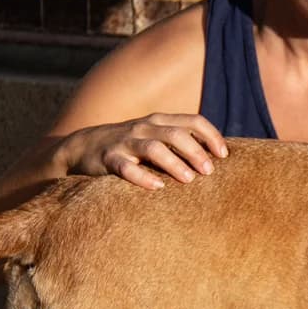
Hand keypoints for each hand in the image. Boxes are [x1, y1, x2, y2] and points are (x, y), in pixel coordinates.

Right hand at [60, 113, 227, 188]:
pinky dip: (142, 177)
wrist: (82, 147)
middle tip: (210, 171)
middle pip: (176, 135)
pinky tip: (157, 187)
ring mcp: (126, 142)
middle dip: (196, 152)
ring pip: (154, 148)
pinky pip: (126, 167)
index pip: (193, 121)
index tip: (224, 155)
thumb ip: (182, 142)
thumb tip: (218, 158)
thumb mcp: (156, 137)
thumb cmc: (131, 147)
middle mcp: (145, 128)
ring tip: (189, 180)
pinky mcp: (108, 159)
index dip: (211, 136)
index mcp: (160, 121)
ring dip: (174, 163)